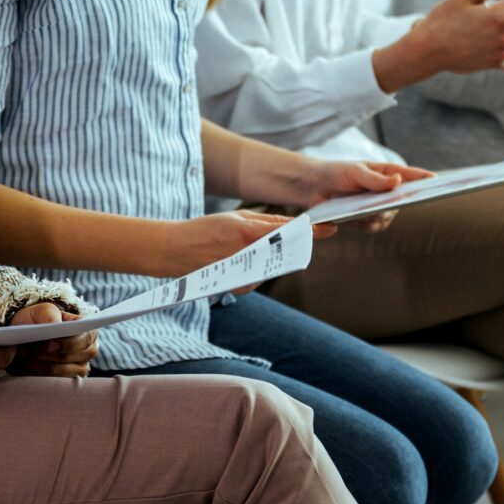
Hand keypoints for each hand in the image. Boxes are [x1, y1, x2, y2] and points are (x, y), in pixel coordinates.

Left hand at [7, 303, 97, 377]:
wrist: (24, 336)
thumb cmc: (37, 320)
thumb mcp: (41, 310)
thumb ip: (49, 314)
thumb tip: (56, 324)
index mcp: (88, 331)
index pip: (86, 339)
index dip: (68, 343)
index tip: (49, 344)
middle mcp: (88, 351)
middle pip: (73, 357)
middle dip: (48, 354)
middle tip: (27, 349)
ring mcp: (80, 368)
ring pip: (61, 371)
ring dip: (40, 363)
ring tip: (24, 355)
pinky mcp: (67, 381)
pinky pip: (54, 382)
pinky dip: (38, 373)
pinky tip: (27, 364)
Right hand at [165, 211, 335, 276]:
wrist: (174, 251)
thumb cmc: (203, 230)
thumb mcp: (235, 217)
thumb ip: (266, 221)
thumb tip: (292, 224)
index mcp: (249, 233)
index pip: (290, 232)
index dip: (312, 232)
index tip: (329, 229)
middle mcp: (249, 255)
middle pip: (287, 252)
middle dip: (296, 244)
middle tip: (304, 237)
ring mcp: (245, 273)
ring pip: (275, 265)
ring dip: (278, 256)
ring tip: (266, 247)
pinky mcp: (240, 286)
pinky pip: (260, 276)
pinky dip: (260, 267)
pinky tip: (248, 260)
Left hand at [298, 160, 433, 233]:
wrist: (315, 187)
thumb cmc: (338, 173)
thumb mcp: (355, 172)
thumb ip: (375, 179)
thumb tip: (398, 181)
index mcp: (388, 173)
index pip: (411, 176)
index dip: (425, 179)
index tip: (438, 180)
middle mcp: (387, 192)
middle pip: (403, 201)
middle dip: (399, 204)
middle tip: (391, 204)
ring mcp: (377, 207)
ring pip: (386, 217)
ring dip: (375, 215)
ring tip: (358, 209)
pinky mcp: (366, 221)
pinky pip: (372, 227)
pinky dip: (361, 224)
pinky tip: (346, 218)